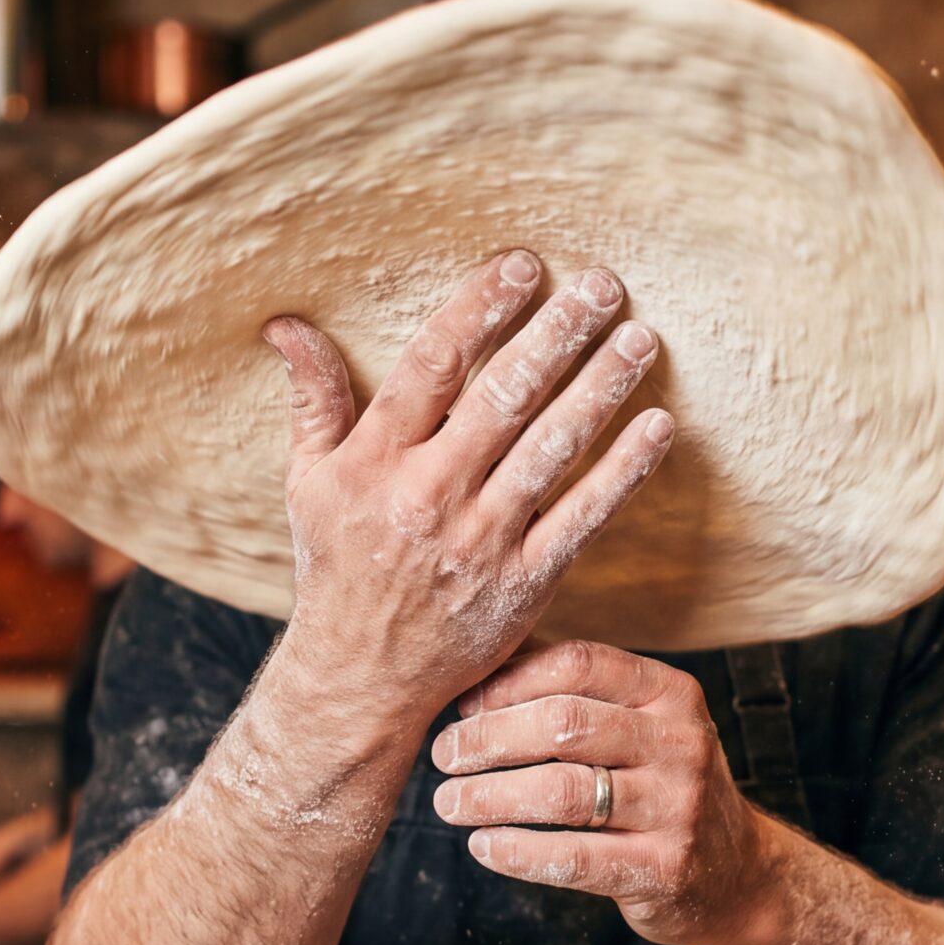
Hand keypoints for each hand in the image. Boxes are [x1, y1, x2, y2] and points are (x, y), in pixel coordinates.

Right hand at [261, 251, 673, 731]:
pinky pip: (583, 517)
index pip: (433, 364)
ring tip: (641, 338)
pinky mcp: (524, 584)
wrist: (359, 679)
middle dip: (558, 333)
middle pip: (504, 396)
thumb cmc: (337, 567)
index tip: (523, 266)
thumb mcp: (308, 481)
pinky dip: (624, 471)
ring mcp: (480, 541)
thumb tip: (286, 323)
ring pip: (551, 449)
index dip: (480, 309)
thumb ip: (313, 399)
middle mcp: (428, 495)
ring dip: (602, 388)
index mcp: (374, 460)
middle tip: (604, 284)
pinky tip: (658, 427)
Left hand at [430, 640, 773, 944]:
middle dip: (488, 739)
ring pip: (562, 792)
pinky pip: (574, 857)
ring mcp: (679, 808)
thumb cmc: (659, 785)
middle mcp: (682, 743)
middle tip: (443, 755)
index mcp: (670, 694)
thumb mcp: (641, 725)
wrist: (736, 874)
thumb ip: (576, 690)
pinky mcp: (664, 869)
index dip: (510, 681)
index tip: (463, 704)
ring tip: (449, 802)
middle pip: (563, 725)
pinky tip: (483, 846)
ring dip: (489, 796)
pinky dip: (517, 851)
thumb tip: (483, 660)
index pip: (578, 664)